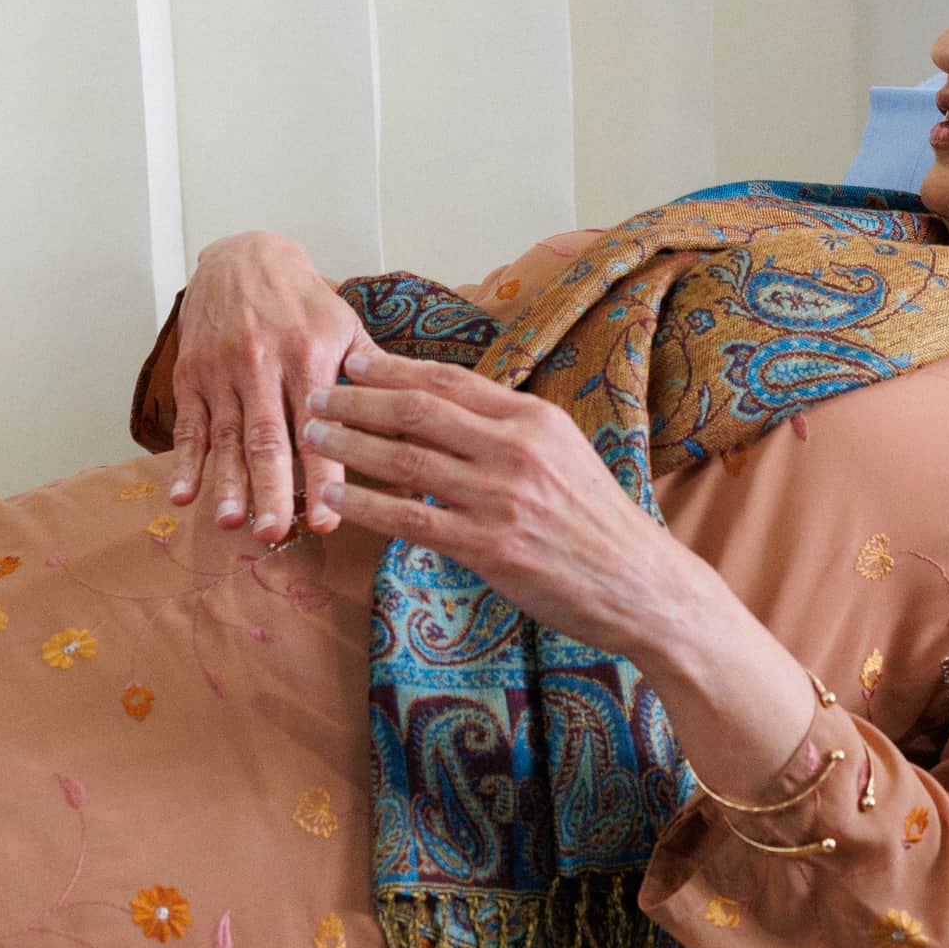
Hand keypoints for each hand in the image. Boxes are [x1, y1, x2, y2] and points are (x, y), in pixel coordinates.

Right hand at [168, 232, 360, 544]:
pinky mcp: (191, 376)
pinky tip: (183, 496)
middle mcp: (262, 364)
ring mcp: (222, 372)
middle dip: (270, 488)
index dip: (323, 473)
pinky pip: (188, 425)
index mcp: (308, 355)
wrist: (243, 256)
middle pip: (266, 437)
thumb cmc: (303, 301)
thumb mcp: (343, 325)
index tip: (330, 518)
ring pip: (226, 436)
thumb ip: (372, 373)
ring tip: (230, 521)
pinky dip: (184, 462)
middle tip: (274, 533)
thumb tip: (413, 420)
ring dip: (226, 483)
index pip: (318, 425)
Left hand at [302, 351, 680, 657]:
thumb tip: (451, 409)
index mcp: (534, 418)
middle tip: (312, 394)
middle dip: (356, 400)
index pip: (449, 380)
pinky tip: (334, 498)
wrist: (639, 585)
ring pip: (405, 459)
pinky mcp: (488, 547)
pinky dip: (364, 505)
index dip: (394, 368)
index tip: (353, 362)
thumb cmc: (597, 522)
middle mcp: (515, 449)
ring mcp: (500, 498)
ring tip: (309, 437)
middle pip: (417, 410)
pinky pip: (410, 519)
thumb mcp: (565, 454)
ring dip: (348, 446)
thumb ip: (510, 430)